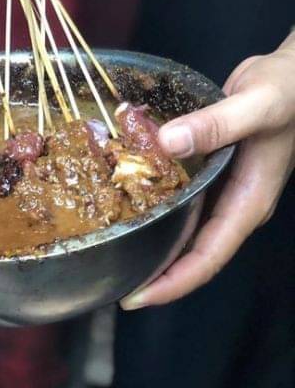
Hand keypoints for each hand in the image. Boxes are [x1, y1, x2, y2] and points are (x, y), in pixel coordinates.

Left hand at [120, 35, 294, 309]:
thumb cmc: (288, 89)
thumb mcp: (256, 103)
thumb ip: (215, 124)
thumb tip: (168, 142)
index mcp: (249, 201)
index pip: (208, 257)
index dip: (172, 282)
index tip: (135, 298)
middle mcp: (235, 203)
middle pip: (191, 253)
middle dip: (154, 273)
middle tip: (110, 282)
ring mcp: (224, 190)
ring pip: (184, 229)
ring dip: (152, 242)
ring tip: (111, 252)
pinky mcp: (212, 172)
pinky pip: (180, 200)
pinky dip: (154, 206)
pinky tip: (125, 205)